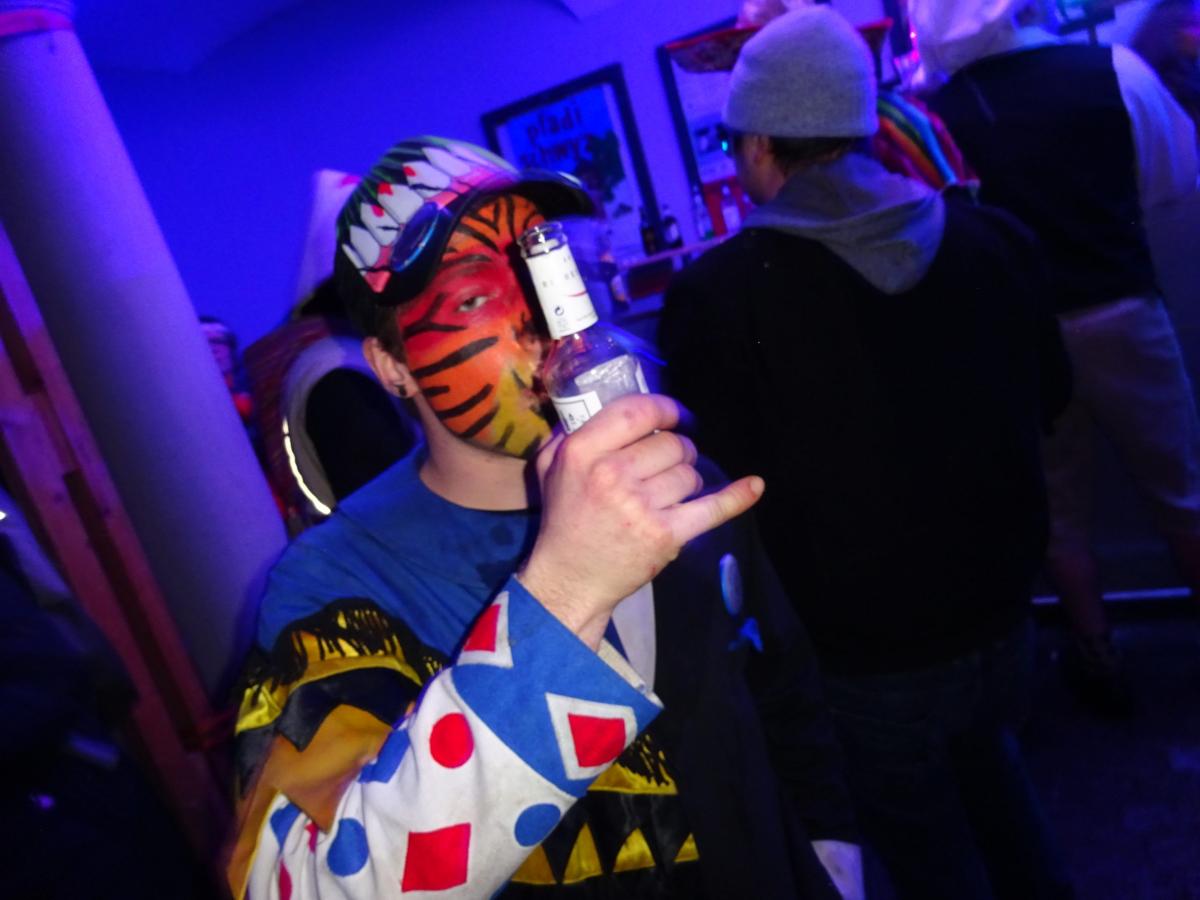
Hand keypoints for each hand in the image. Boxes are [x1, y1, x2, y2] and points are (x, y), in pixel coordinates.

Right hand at [519, 394, 763, 647]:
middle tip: (664, 465)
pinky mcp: (666, 534)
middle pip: (670, 442)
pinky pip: (711, 508)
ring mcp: (641, 506)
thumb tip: (602, 401)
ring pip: (689, 472)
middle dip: (675, 450)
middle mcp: (611, 475)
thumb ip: (571, 430)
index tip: (673, 415)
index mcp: (582, 452)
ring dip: (686, 478)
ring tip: (668, 492)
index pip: (637, 411)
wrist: (570, 578)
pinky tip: (754, 485)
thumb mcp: (550, 466)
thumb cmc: (563, 518)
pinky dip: (736, 497)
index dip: (664, 408)